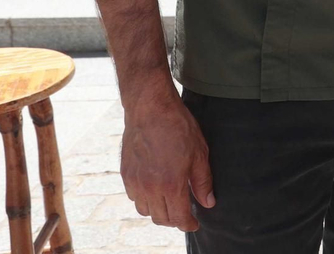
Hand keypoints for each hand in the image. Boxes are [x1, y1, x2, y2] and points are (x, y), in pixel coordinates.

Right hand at [120, 84, 213, 229]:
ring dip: (158, 210)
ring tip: (170, 201)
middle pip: (161, 218)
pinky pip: (134, 197)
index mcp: (171, 184)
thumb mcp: (199, 153)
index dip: (188, 224)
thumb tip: (208, 202)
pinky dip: (145, 199)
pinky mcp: (125, 174)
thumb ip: (203, 182)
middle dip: (174, 220)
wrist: (150, 109)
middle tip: (184, 213)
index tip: (194, 224)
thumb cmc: (178, 127)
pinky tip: (155, 189)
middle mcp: (150, 188)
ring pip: (145, 210)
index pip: (178, 217)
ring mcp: (135, 182)